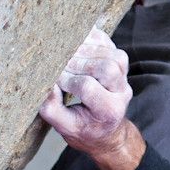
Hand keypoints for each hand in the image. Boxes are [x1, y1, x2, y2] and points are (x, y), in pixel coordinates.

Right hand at [38, 27, 144, 169]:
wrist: (105, 131)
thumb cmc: (83, 129)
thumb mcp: (64, 128)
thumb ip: (52, 109)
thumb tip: (45, 83)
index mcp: (109, 111)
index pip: (88, 87)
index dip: (67, 80)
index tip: (53, 82)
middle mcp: (122, 92)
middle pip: (106, 68)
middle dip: (77, 63)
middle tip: (57, 64)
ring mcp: (125, 76)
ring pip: (112, 54)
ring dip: (87, 49)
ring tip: (66, 53)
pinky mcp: (120, 63)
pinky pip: (109, 44)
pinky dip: (92, 38)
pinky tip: (75, 41)